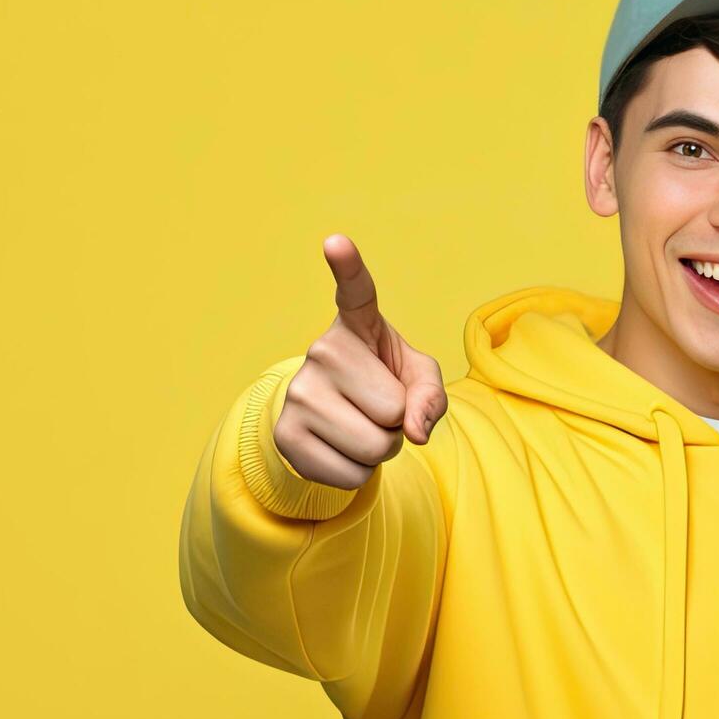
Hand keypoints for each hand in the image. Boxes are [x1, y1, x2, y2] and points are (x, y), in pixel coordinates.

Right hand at [273, 235, 446, 488]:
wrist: (334, 420)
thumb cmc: (385, 387)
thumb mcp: (420, 381)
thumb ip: (432, 396)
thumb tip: (415, 431)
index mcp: (357, 326)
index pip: (355, 292)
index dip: (348, 268)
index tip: (336, 242)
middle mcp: (322, 351)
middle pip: (393, 412)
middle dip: (399, 424)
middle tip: (378, 410)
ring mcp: (299, 393)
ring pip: (374, 448)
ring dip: (382, 450)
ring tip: (362, 428)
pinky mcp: (286, 435)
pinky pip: (352, 475)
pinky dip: (360, 473)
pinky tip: (342, 449)